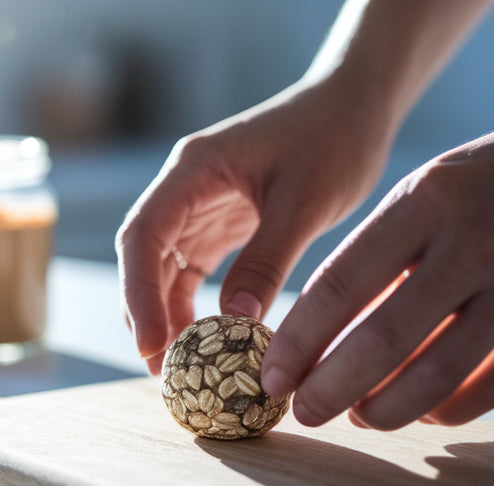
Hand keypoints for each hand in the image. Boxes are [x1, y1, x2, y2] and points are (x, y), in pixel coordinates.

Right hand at [117, 81, 395, 374]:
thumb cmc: (334, 138)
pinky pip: (194, 272)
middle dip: (144, 312)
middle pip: (142, 257)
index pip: (143, 236)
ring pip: (163, 270)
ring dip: (166, 315)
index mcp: (192, 170)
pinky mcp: (221, 226)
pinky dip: (194, 307)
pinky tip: (206, 342)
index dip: (138, 293)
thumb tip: (235, 323)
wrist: (356, 106)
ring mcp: (199, 208)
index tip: (151, 344)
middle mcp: (185, 188)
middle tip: (161, 370)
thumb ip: (269, 259)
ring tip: (180, 368)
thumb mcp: (305, 202)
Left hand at [260, 114, 493, 430]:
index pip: (341, 286)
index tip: (270, 372)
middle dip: (330, 388)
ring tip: (356, 416)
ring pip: (435, 376)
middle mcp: (472, 244)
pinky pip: (492, 386)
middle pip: (382, 341)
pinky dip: (447, 410)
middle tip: (302, 410)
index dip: (298, 340)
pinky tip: (420, 412)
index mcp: (426, 200)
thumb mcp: (432, 184)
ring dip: (383, 409)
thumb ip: (384, 250)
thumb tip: (325, 327)